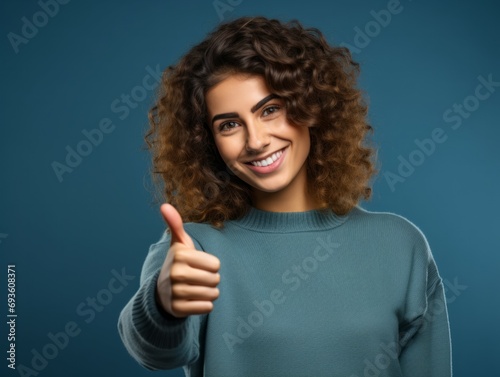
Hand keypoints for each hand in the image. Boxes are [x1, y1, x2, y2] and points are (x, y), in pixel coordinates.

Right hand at [156, 203, 220, 317]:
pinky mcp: (178, 309)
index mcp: (180, 255)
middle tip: (198, 278)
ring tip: (196, 288)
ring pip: (212, 294)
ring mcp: (175, 293)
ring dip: (209, 292)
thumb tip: (165, 205)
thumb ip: (176, 224)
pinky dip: (204, 305)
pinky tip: (193, 300)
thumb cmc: (178, 263)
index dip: (211, 265)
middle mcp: (176, 273)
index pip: (216, 264)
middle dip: (212, 279)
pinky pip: (207, 308)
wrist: (161, 291)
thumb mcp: (178, 244)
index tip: (199, 265)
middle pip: (216, 279)